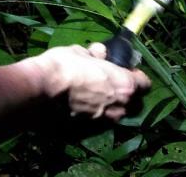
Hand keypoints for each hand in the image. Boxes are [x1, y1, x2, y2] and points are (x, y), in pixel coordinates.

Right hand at [27, 44, 150, 119]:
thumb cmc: (65, 66)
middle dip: (124, 94)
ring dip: (107, 106)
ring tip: (90, 96)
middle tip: (107, 83)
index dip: (135, 76)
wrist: (40, 92)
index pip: (145, 83)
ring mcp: (104, 123)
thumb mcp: (81, 52)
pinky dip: (91, 115)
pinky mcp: (87, 133)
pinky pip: (96, 122)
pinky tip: (77, 107)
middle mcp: (120, 108)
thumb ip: (95, 55)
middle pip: (133, 103)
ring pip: (114, 114)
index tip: (124, 70)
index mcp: (124, 85)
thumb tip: (99, 53)